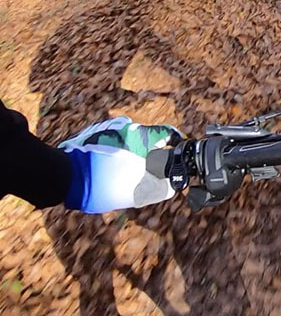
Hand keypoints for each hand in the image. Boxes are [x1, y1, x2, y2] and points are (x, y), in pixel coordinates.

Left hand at [59, 116, 182, 213]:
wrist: (64, 176)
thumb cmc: (104, 184)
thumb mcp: (137, 194)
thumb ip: (160, 189)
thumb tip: (172, 187)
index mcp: (143, 136)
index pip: (169, 134)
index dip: (175, 144)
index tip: (176, 154)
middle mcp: (128, 126)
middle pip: (148, 137)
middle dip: (149, 153)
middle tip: (146, 172)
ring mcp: (109, 127)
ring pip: (129, 139)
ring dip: (130, 152)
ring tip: (122, 172)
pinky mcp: (93, 132)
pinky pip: (112, 140)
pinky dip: (114, 151)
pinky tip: (107, 167)